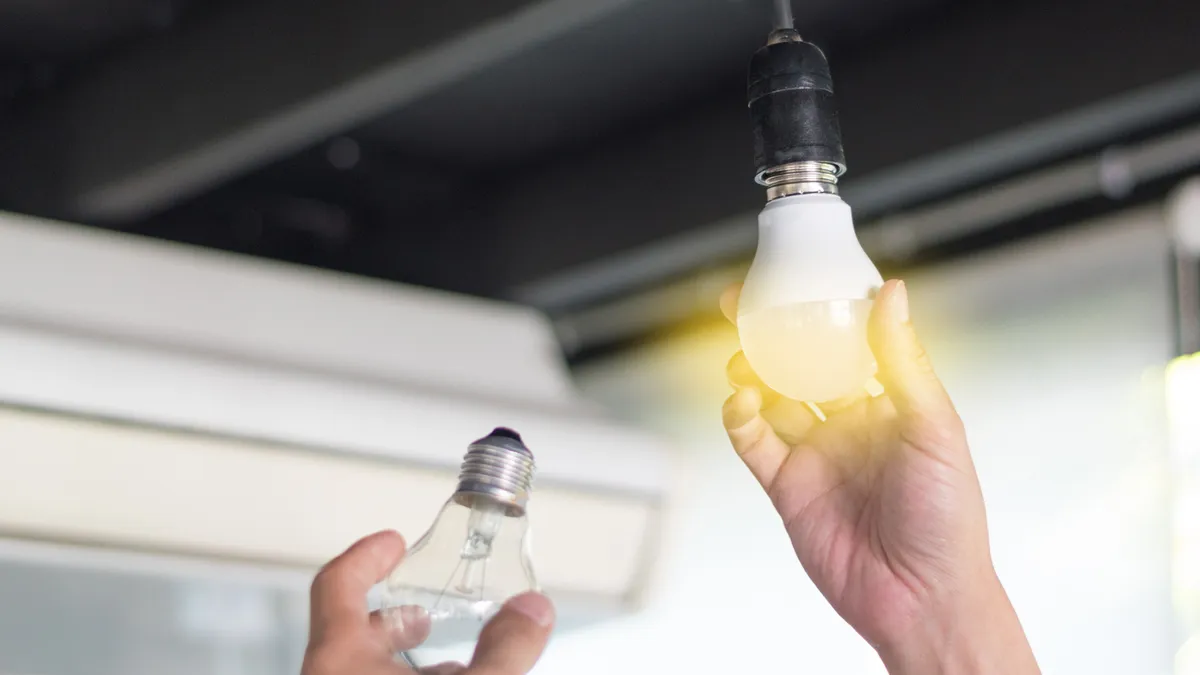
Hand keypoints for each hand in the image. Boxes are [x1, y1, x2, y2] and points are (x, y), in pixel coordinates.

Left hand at [302, 531, 554, 674]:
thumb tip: (533, 610)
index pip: (336, 585)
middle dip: (392, 615)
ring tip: (447, 663)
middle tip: (421, 609)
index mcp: (338, 658)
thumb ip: (506, 648)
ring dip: (401, 660)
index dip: (365, 556)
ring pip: (362, 670)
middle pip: (347, 631)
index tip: (391, 542)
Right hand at [721, 280, 1038, 674]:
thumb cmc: (950, 521)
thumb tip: (891, 295)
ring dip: (750, 373)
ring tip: (740, 358)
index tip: (795, 279)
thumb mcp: (935, 428)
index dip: (819, 311)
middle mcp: (850, 425)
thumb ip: (902, 362)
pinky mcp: (787, 488)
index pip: (848, 343)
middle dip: (770, 335)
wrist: (922, 599)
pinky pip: (753, 443)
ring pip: (770, 399)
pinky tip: (741, 404)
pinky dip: (740, 419)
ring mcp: (816, 455)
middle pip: (800, 365)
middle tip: (741, 305)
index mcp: (890, 405)